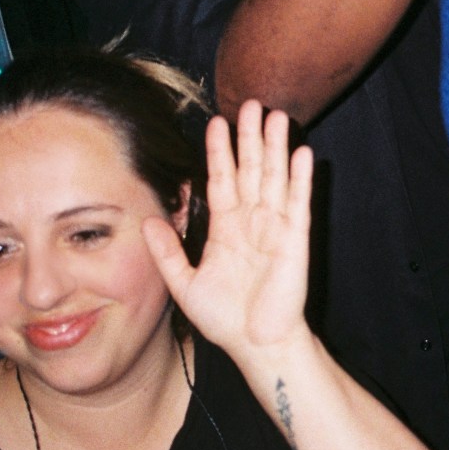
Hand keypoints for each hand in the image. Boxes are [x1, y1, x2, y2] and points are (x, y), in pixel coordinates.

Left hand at [146, 102, 313, 354]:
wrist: (256, 345)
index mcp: (227, 229)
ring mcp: (276, 228)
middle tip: (252, 104)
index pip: (222, 180)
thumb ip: (167, 252)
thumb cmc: (225, 319)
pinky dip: (300, 179)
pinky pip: (298, 203)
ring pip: (275, 178)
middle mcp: (252, 222)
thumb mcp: (185, 283)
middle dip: (251, 138)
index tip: (217, 123)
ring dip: (276, 148)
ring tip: (277, 116)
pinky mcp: (295, 240)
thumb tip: (147, 221)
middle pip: (252, 170)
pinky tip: (301, 153)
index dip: (220, 152)